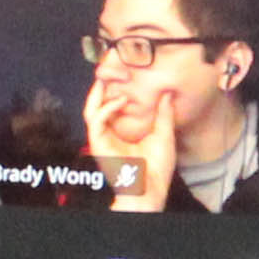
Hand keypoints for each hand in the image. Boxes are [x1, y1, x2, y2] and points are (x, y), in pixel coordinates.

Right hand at [86, 79, 178, 213]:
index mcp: (121, 131)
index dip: (114, 89)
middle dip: (102, 86)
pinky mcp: (98, 144)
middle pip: (97, 104)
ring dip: (99, 93)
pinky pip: (96, 120)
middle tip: (113, 70)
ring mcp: (102, 138)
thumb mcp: (164, 134)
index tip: (126, 74)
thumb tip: (167, 93)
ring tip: (111, 78)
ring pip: (91, 109)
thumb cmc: (157, 168)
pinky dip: (107, 108)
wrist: (150, 188)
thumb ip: (163, 114)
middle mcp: (108, 133)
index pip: (111, 105)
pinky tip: (121, 101)